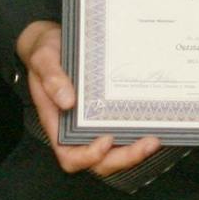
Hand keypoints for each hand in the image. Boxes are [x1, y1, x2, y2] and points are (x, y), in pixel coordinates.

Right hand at [17, 19, 160, 176]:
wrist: (54, 39)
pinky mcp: (107, 112)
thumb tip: (68, 102)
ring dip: (135, 151)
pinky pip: (122, 131)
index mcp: (57, 122)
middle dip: (125, 157)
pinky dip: (138, 133)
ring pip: (115, 152)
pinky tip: (153, 122)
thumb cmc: (46, 51)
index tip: (106, 140)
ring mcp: (93, 123)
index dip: (89, 156)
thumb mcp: (43, 58)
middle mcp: (76, 128)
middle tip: (148, 142)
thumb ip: (51, 78)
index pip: (70, 156)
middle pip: (100, 161)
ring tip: (155, 138)